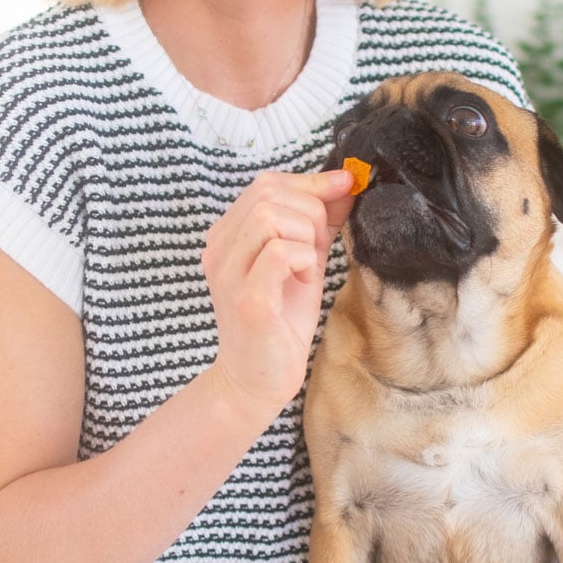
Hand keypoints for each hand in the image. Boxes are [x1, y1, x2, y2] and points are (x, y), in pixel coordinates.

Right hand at [204, 167, 354, 421]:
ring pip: (270, 217)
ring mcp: (228, 273)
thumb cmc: (280, 322)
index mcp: (228, 236)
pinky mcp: (247, 300)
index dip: (311, 182)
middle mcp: (219, 250)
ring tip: (307, 267)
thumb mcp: (303, 261)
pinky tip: (302, 282)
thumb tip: (344, 184)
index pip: (266, 184)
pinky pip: (278, 252)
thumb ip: (318, 223)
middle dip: (310, 211)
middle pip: (268, 193)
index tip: (344, 189)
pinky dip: (302, 260)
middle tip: (318, 247)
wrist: (257, 380)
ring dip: (305, 237)